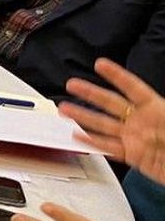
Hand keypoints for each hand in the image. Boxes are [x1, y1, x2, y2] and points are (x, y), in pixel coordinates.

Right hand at [61, 58, 164, 183]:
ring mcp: (135, 138)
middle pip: (112, 103)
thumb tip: (143, 128)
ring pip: (104, 125)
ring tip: (65, 110)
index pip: (133, 88)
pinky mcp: (132, 156)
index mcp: (157, 109)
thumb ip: (161, 125)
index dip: (117, 75)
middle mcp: (142, 122)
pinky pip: (107, 147)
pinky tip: (77, 136)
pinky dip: (91, 142)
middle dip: (91, 93)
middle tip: (73, 85)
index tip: (101, 64)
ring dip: (83, 117)